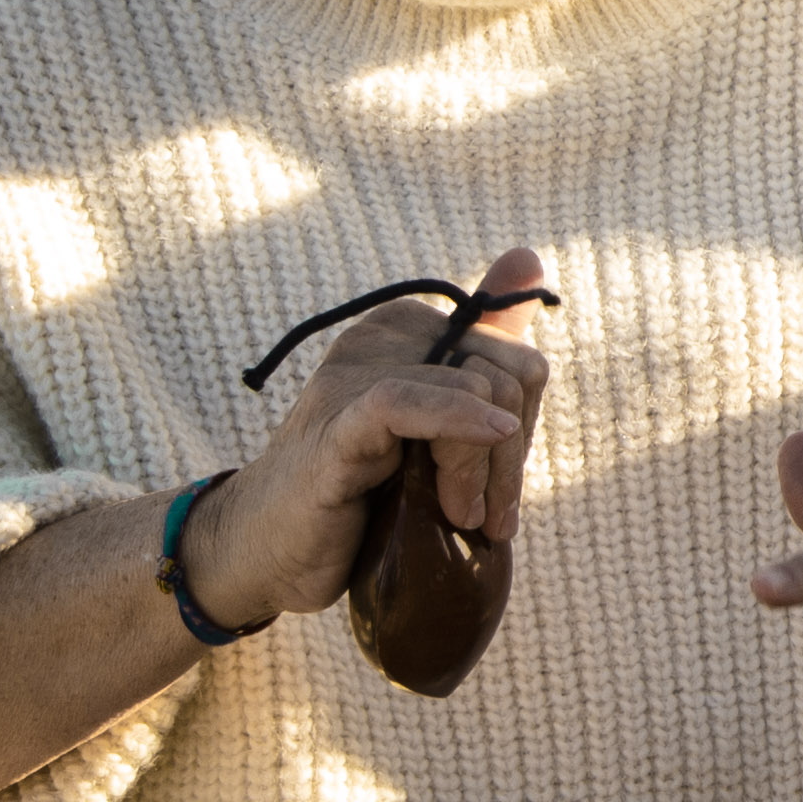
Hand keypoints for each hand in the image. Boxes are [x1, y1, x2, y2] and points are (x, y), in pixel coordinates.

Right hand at [186, 244, 550, 631]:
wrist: (274, 548)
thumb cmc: (363, 490)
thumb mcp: (435, 423)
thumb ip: (485, 347)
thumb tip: (528, 252)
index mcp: (408, 328)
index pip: (517, 361)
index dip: (524, 430)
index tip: (500, 490)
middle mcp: (380, 336)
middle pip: (506, 378)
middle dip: (510, 457)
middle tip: (489, 520)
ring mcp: (352, 375)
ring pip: (476, 392)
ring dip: (484, 474)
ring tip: (464, 522)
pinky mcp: (334, 422)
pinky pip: (406, 403)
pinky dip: (456, 424)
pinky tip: (475, 466)